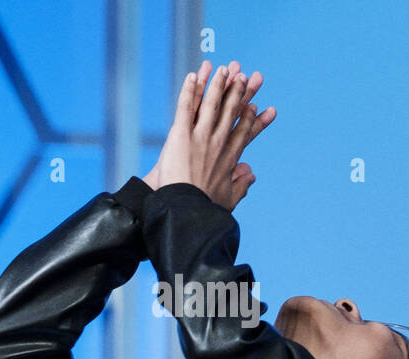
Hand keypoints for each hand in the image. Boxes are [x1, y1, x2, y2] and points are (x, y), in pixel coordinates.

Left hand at [142, 59, 275, 209]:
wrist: (183, 208)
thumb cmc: (203, 207)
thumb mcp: (227, 199)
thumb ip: (241, 185)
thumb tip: (251, 174)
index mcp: (230, 157)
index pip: (244, 132)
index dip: (252, 118)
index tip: (258, 107)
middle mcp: (218, 142)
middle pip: (231, 111)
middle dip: (239, 92)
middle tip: (246, 76)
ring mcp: (200, 136)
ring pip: (211, 104)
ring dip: (218, 84)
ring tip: (224, 68)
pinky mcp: (181, 134)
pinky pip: (186, 107)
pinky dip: (190, 90)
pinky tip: (194, 75)